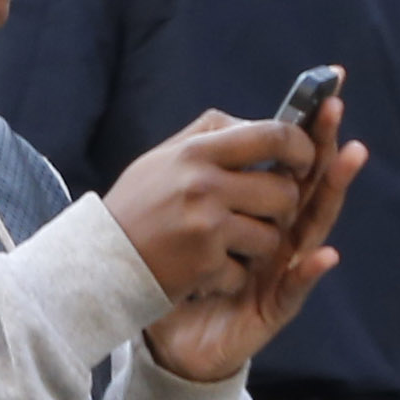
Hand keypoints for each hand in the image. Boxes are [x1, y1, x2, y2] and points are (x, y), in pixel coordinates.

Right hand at [107, 106, 307, 309]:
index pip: (273, 136)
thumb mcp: (164, 158)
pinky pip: (245, 270)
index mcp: (197, 152)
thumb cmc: (136, 207)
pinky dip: (229, 276)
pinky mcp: (204, 265)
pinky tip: (202, 271)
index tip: (304, 159)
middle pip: (285, 191)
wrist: (95, 261)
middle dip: (283, 206)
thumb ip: (212, 135)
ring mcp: (206, 227)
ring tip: (227, 244)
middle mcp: (204, 185)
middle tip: (266, 212)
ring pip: (272, 236)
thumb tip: (260, 124)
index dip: (302, 146)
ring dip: (258, 246)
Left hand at [141, 102, 362, 386]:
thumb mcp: (197, 224)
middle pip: (310, 188)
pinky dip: (309, 272)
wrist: (172, 341)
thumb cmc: (187, 279)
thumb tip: (227, 127)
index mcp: (264, 215)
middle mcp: (282, 239)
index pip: (292, 166)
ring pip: (313, 228)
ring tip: (351, 157)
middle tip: (338, 110)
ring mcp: (283, 272)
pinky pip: (294, 288)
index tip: (326, 94)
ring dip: (332, 194)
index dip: (309, 133)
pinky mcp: (274, 308)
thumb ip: (215, 184)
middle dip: (326, 148)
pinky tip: (324, 254)